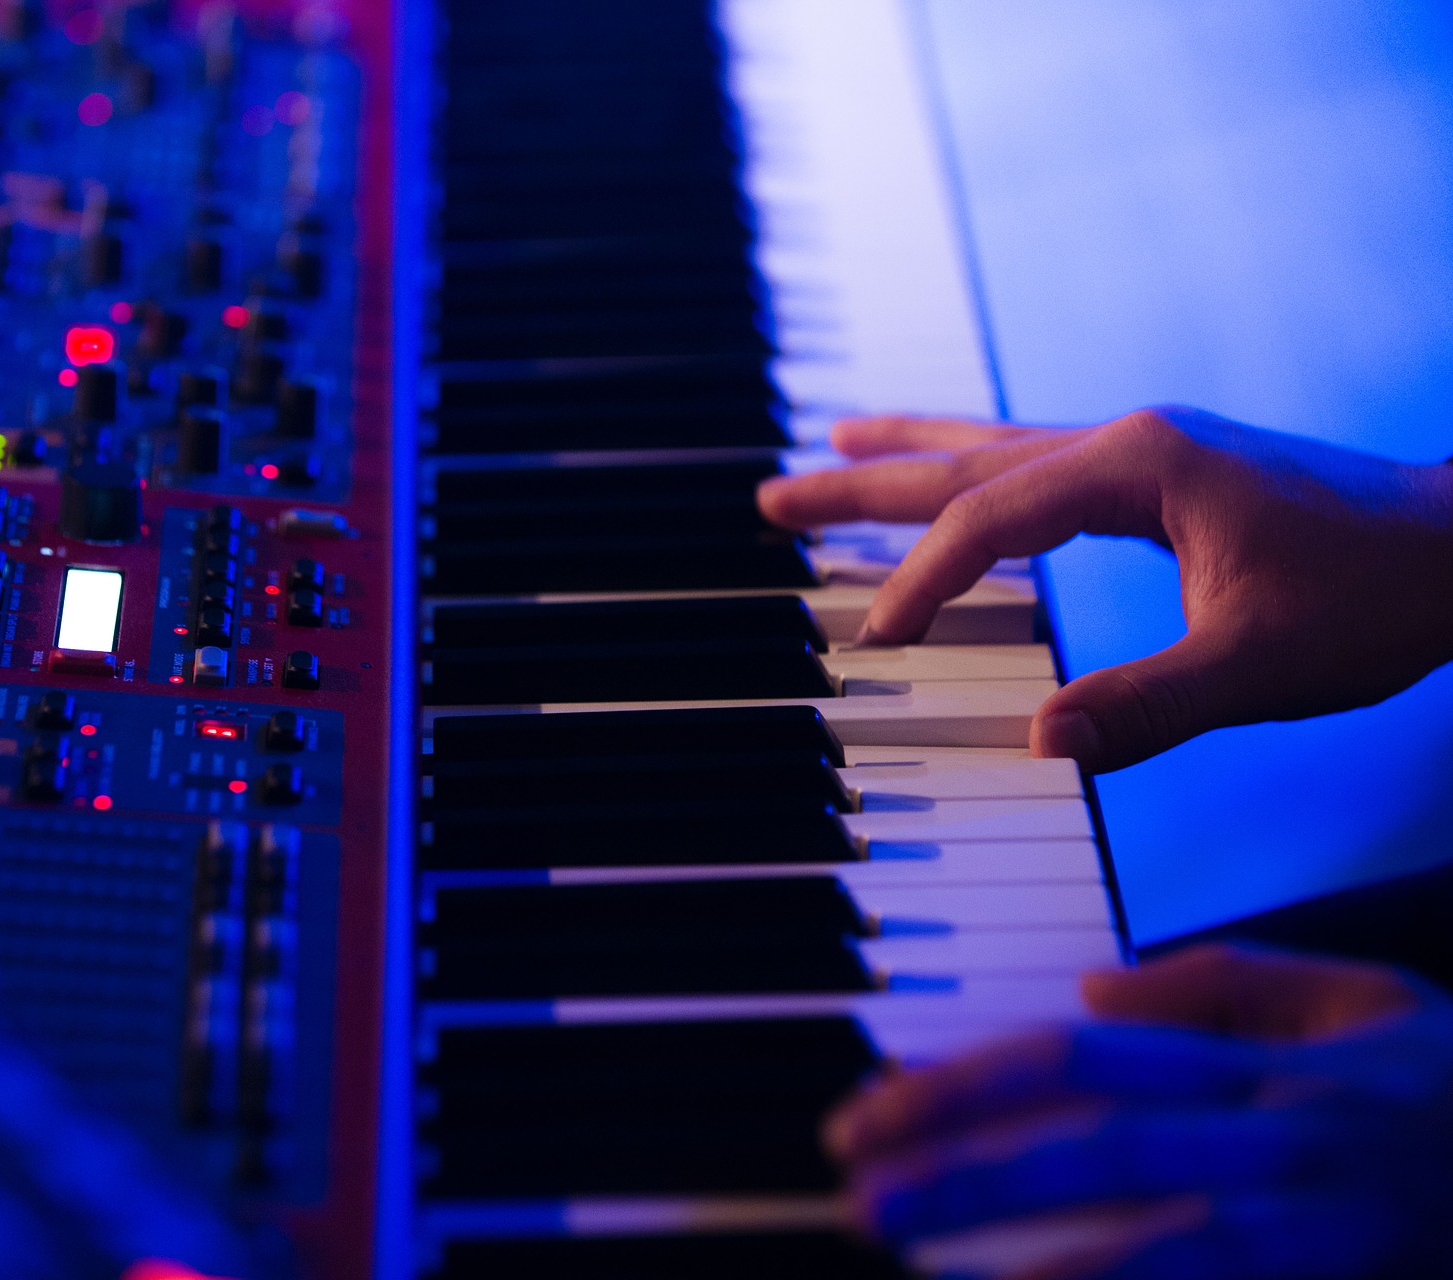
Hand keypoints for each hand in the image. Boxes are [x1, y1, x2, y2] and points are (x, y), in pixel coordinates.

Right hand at [756, 408, 1452, 770]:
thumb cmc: (1379, 595)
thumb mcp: (1262, 665)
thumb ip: (1146, 705)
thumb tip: (1036, 743)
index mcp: (1140, 467)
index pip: (991, 517)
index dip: (923, 580)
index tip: (873, 640)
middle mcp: (1129, 442)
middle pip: (964, 458)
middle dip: (863, 480)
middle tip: (772, 496)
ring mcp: (1145, 451)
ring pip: (993, 448)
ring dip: (908, 455)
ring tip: (833, 446)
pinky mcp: (1162, 475)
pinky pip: (1034, 466)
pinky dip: (971, 471)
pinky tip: (956, 477)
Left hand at [826, 945, 1452, 1277]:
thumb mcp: (1360, 1007)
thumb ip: (1223, 986)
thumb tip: (1092, 992)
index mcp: (1272, 1066)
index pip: (1084, 1058)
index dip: (965, 1083)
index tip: (866, 1117)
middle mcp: (1292, 1144)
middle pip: (1104, 1147)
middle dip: (970, 1174)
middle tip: (860, 1201)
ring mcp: (1327, 1232)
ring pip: (1171, 1251)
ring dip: (1045, 1271)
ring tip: (932, 1279)